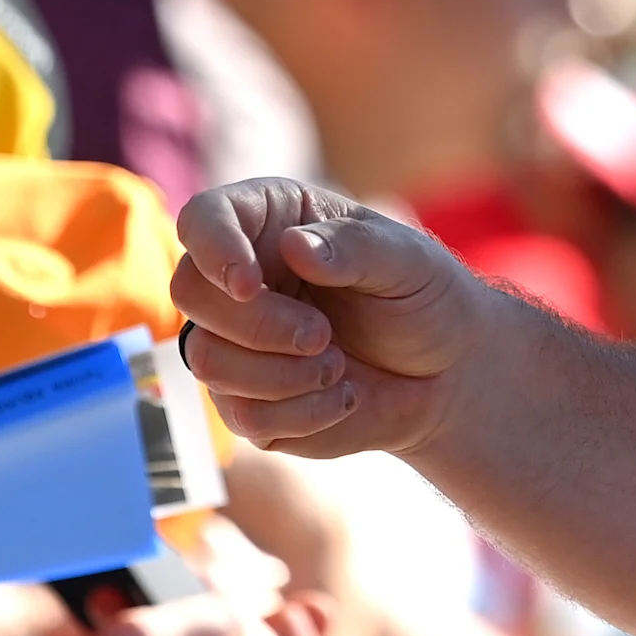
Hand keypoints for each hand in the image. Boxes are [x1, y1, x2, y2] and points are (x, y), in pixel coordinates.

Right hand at [170, 182, 502, 458]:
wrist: (445, 373)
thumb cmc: (424, 298)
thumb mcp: (407, 262)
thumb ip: (355, 249)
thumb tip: (294, 246)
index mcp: (272, 221)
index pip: (203, 220)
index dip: (212, 248)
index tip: (248, 284)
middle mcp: (241, 277)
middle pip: (190, 294)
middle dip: (258, 325)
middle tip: (322, 336)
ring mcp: (236, 341)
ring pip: (206, 360)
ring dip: (281, 374)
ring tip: (338, 367)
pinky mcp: (246, 399)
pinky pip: (242, 415)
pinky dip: (300, 413)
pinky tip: (342, 397)